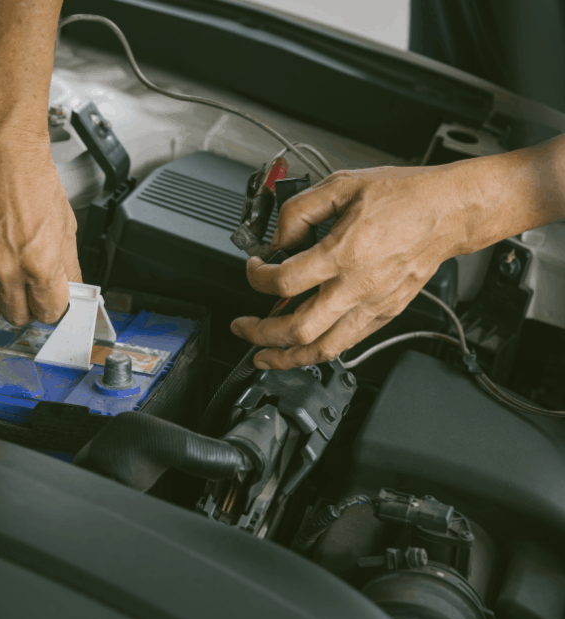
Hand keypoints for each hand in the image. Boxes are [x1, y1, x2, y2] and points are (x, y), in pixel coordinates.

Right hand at [0, 137, 81, 324]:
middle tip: (28, 291)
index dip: (53, 308)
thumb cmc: (30, 177)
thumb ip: (69, 264)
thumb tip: (72, 288)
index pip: (49, 313)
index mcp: (40, 263)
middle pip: (17, 316)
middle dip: (26, 307)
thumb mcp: (65, 223)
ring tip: (3, 286)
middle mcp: (6, 267)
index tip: (50, 302)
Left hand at [229, 162, 504, 369]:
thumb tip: (278, 238)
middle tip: (243, 328)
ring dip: (287, 358)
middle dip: (260, 335)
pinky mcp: (385, 314)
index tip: (254, 270)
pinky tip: (302, 348)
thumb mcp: (343, 185)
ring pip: (323, 349)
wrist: (450, 211)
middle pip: (298, 329)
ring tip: (264, 356)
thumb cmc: (404, 196)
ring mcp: (373, 305)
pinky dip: (318, 352)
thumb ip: (301, 210)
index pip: (283, 282)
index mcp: (344, 253)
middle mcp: (358, 286)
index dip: (257, 278)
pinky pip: (346, 345)